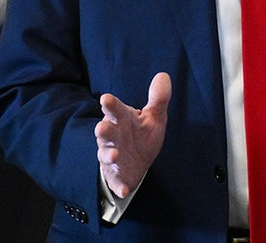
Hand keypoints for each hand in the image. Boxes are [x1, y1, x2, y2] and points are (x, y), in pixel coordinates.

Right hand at [96, 72, 170, 197]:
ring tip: (115, 155)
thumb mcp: (154, 117)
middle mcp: (113, 136)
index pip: (115, 109)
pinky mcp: (116, 174)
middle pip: (105, 131)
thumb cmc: (142, 135)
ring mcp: (112, 156)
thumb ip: (158, 99)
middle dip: (103, 130)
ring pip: (106, 154)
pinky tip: (124, 190)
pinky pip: (116, 181)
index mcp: (122, 119)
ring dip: (109, 155)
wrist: (138, 163)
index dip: (111, 105)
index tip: (106, 98)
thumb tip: (163, 75)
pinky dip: (119, 185)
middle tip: (102, 127)